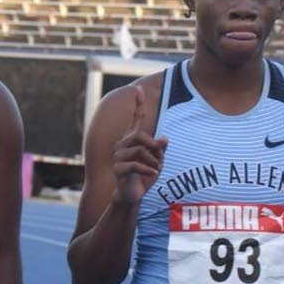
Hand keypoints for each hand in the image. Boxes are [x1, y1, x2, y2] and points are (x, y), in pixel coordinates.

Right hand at [112, 86, 167, 204]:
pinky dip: (148, 169)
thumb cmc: (144, 176)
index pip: (136, 119)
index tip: (138, 89)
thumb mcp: (157, 161)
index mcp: (132, 140)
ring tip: (156, 170)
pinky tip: (152, 175)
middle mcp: (122, 145)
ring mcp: (118, 156)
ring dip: (153, 161)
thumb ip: (160, 150)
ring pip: (140, 151)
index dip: (138, 105)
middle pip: (139, 135)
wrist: (132, 194)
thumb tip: (165, 139)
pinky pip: (136, 164)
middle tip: (160, 158)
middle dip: (153, 146)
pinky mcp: (118, 169)